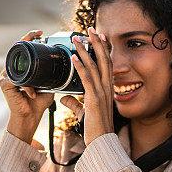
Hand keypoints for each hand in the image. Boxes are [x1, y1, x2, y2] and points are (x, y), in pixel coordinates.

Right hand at [0, 30, 53, 144]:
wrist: (31, 116)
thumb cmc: (39, 101)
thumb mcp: (50, 83)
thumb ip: (54, 73)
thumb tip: (69, 63)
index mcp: (23, 67)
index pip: (25, 48)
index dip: (30, 37)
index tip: (41, 32)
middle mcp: (13, 69)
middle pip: (17, 50)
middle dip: (27, 40)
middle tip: (38, 34)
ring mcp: (6, 75)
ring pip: (16, 63)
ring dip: (28, 63)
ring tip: (36, 67)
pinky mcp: (4, 84)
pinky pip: (15, 81)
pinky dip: (26, 87)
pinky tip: (33, 92)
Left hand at [60, 28, 114, 145]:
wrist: (102, 142)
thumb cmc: (96, 129)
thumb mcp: (84, 113)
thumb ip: (75, 103)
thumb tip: (65, 98)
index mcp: (106, 90)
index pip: (106, 64)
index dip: (103, 50)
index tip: (98, 37)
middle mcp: (106, 88)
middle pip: (103, 59)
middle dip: (97, 43)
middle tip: (90, 29)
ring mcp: (101, 93)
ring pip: (94, 65)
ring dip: (85, 50)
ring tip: (77, 38)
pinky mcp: (94, 99)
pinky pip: (87, 79)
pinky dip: (81, 66)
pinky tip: (74, 57)